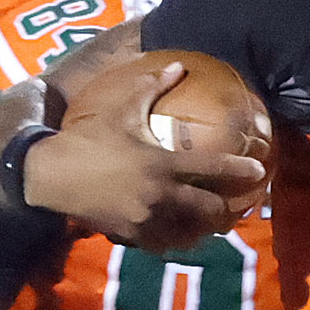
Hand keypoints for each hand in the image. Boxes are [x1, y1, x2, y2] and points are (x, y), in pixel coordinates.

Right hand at [24, 63, 263, 251]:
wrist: (51, 175)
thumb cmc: (87, 138)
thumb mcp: (121, 110)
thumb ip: (152, 88)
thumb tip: (178, 65)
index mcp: (161, 163)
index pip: (212, 169)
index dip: (239, 169)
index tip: (258, 170)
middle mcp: (159, 195)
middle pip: (208, 210)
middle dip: (224, 210)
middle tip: (233, 207)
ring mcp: (146, 219)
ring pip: (189, 234)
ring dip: (202, 230)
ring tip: (211, 227)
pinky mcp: (131, 236)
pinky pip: (163, 245)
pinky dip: (174, 241)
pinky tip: (178, 237)